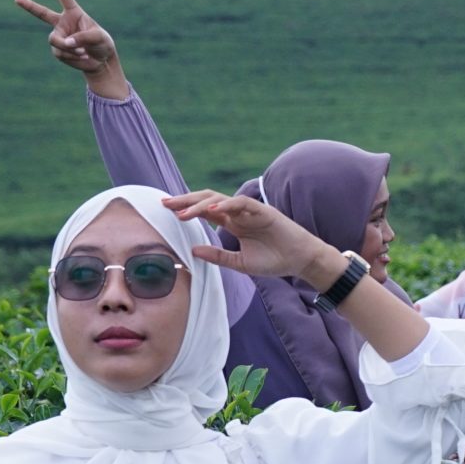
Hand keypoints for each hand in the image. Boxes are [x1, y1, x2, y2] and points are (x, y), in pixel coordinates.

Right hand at [15, 0, 124, 95]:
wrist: (100, 60)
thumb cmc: (102, 43)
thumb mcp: (98, 37)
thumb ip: (83, 37)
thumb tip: (66, 43)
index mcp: (73, 13)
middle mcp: (62, 23)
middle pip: (42, 13)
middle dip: (29, 6)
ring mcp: (58, 36)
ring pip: (55, 40)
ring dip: (70, 48)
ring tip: (83, 51)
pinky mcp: (57, 50)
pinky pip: (60, 52)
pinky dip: (71, 55)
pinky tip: (81, 56)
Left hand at [164, 190, 344, 286]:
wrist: (299, 261)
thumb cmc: (273, 261)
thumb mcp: (239, 263)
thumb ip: (217, 256)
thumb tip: (192, 251)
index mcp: (233, 223)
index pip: (204, 211)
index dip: (185, 209)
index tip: (165, 210)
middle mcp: (238, 213)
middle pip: (207, 200)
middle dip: (185, 201)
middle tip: (165, 203)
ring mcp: (250, 210)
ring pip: (220, 200)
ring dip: (200, 205)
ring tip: (183, 213)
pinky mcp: (263, 211)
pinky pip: (241, 204)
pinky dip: (226, 206)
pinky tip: (211, 212)